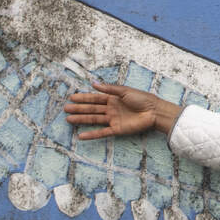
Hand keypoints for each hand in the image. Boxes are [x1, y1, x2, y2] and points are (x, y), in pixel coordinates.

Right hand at [65, 82, 182, 139]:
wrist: (154, 111)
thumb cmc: (143, 99)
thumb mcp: (125, 91)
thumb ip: (109, 89)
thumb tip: (94, 84)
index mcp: (113, 98)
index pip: (95, 98)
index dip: (83, 97)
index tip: (71, 97)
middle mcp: (111, 109)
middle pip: (91, 108)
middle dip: (79, 109)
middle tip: (65, 109)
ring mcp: (113, 119)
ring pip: (94, 119)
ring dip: (81, 120)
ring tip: (68, 119)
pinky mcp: (117, 129)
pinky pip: (102, 132)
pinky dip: (92, 134)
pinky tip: (81, 136)